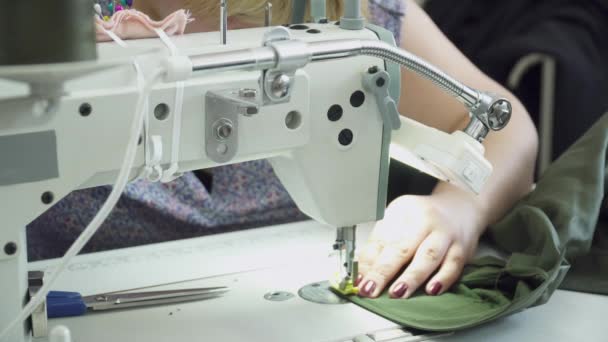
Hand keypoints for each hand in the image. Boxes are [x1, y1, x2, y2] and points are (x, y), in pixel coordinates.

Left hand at [357, 194, 483, 298]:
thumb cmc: (423, 218)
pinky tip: (431, 290)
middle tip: (371, 289)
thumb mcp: (398, 221)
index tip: (359, 281)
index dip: (368, 262)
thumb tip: (363, 273)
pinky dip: (443, 279)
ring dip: (411, 277)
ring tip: (397, 293)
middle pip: (402, 247)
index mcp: (403, 211)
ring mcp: (445, 233)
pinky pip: (453, 265)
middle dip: (384, 271)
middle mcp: (424, 220)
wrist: (460, 206)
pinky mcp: (462, 248)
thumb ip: (380, 245)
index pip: (381, 239)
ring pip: (428, 256)